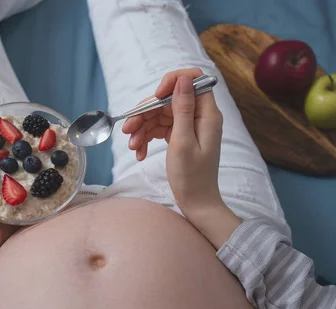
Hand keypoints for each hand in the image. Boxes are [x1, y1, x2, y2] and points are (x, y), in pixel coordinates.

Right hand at [122, 68, 240, 247]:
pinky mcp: (180, 136)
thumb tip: (183, 78)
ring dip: (142, 128)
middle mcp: (199, 116)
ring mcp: (189, 127)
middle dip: (146, 112)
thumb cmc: (192, 177)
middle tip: (128, 130)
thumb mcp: (183, 141)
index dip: (172, 82)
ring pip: (160, 115)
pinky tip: (139, 152)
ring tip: (132, 147)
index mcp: (207, 114)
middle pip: (168, 99)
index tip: (156, 97)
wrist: (196, 203)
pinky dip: (147, 138)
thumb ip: (183, 109)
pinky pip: (159, 128)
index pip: (193, 79)